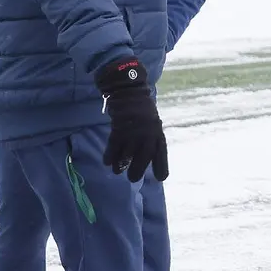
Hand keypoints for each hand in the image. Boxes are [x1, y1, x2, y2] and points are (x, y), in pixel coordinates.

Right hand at [95, 58, 168, 182]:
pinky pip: (114, 148)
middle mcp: (147, 134)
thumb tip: (147, 159)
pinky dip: (110, 157)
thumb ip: (152, 141)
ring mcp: (133, 133)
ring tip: (118, 170)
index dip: (162, 166)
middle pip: (143, 158)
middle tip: (132, 178)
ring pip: (127, 156)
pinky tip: (108, 162)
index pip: (161, 152)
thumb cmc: (143, 112)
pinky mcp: (119, 130)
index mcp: (158, 133)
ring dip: (121, 165)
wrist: (130, 92)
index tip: (161, 178)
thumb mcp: (153, 125)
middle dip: (137, 171)